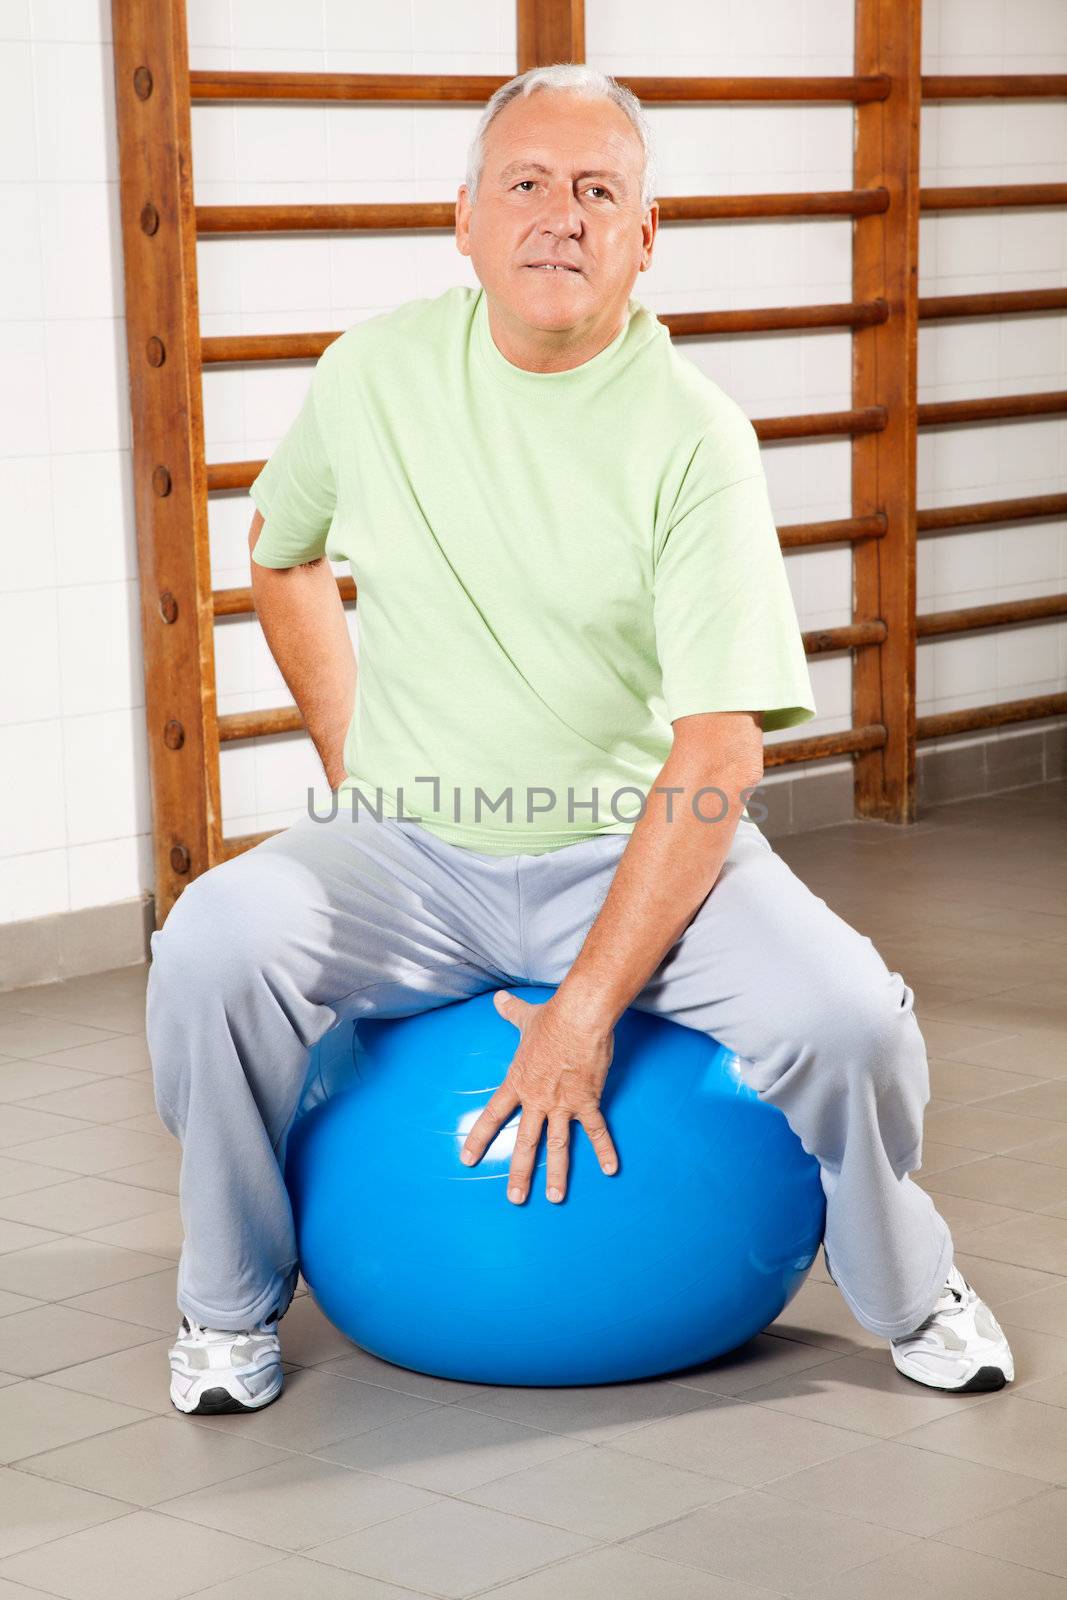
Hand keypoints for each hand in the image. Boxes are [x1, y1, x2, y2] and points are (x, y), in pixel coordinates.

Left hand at [459, 990, 618, 1203]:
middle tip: (515, 1198)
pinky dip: (604, 1150)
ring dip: (557, 1174)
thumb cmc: (552, 1018)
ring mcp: (563, 1104)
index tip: (467, 1159)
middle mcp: (538, 1099)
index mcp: (519, 1082)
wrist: (579, 1017)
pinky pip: (597, 1131)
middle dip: (520, 1173)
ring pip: (558, 1146)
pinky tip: (610, 1170)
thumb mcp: (525, 1017)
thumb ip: (509, 1012)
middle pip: (526, 1142)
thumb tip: (497, 999)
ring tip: (554, 1198)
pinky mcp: (587, 1101)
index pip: (494, 1115)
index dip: (480, 1138)